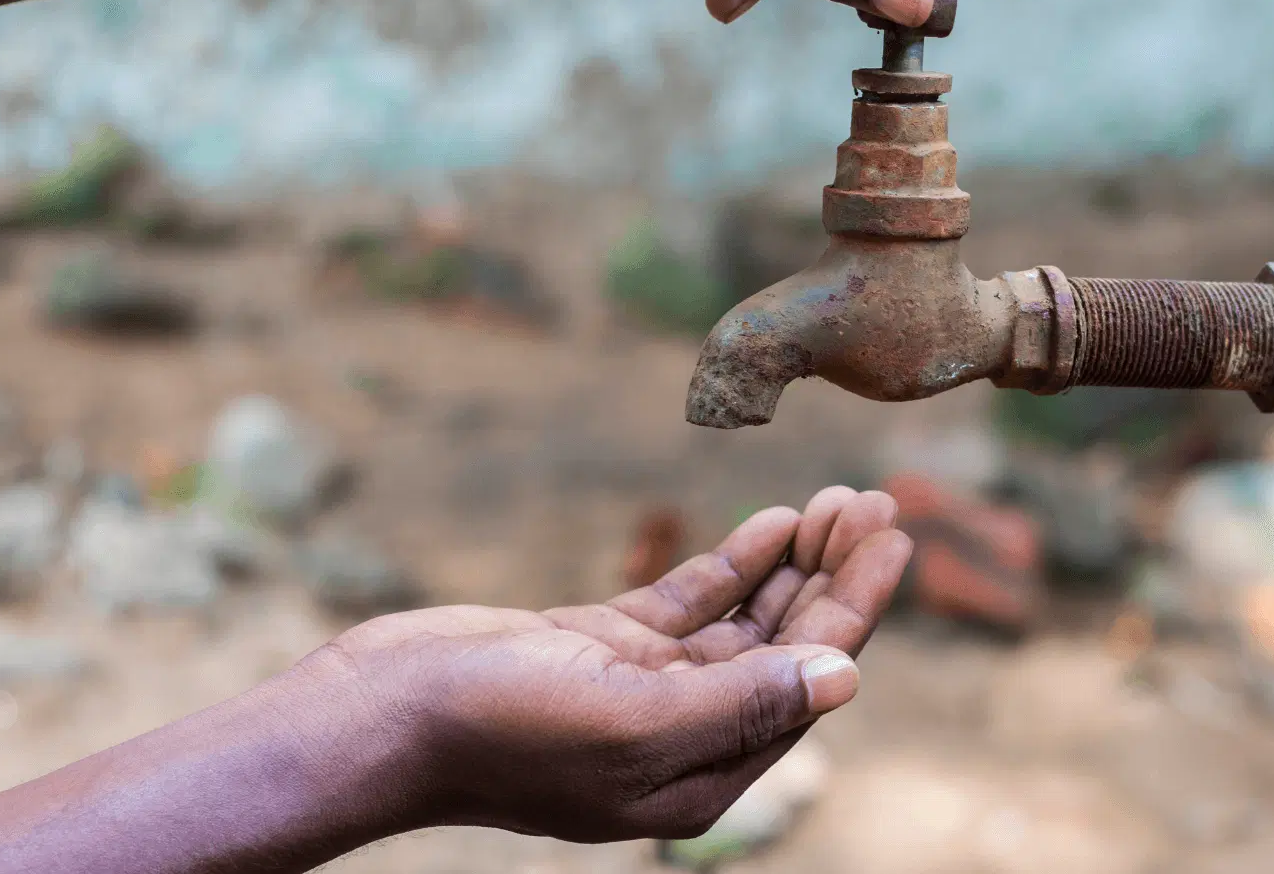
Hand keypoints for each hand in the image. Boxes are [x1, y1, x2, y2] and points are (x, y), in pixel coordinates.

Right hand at [299, 486, 908, 841]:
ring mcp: (644, 687)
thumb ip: (741, 702)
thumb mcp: (631, 723)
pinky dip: (736, 562)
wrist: (378, 715)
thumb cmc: (497, 733)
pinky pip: (693, 602)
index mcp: (702, 773)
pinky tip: (775, 523)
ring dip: (795, 562)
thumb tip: (845, 678)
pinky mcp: (605, 647)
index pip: (806, 681)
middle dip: (836, 576)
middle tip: (880, 503)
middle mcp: (685, 735)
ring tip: (841, 499)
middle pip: (787, 646)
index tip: (894, 540)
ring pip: (746, 620)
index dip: (856, 608)